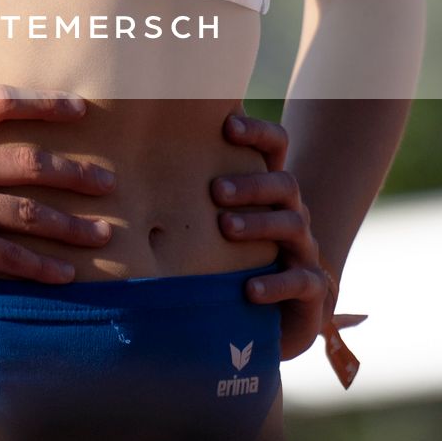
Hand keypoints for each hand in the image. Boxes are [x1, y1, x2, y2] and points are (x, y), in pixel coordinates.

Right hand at [0, 86, 116, 310]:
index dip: (42, 105)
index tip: (78, 111)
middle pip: (25, 159)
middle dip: (73, 171)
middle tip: (106, 180)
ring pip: (24, 209)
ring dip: (69, 223)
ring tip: (100, 232)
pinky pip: (7, 255)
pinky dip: (40, 267)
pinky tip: (66, 275)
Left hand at [210, 109, 333, 361]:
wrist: (278, 314)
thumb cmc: (233, 259)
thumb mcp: (213, 225)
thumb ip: (188, 198)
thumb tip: (130, 171)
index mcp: (269, 191)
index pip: (275, 146)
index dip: (258, 131)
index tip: (227, 125)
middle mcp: (291, 212)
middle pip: (285, 183)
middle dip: (251, 184)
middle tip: (216, 191)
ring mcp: (304, 249)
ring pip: (294, 224)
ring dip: (259, 224)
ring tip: (225, 228)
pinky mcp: (311, 288)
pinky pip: (302, 281)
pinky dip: (277, 283)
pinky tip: (250, 289)